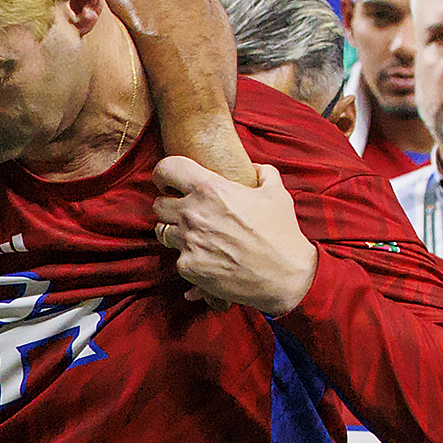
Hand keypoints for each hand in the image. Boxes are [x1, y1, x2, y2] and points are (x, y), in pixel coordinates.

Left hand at [148, 156, 315, 313]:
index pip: (167, 169)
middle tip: (184, 212)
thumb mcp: (276, 193)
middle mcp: (193, 214)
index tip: (168, 181)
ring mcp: (188, 242)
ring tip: (195, 236)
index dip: (163, 173)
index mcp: (210, 189)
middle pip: (158, 204)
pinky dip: (188, 259)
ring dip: (175, 232)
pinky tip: (206, 259)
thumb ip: (262, 173)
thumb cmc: (281, 232)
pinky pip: (177, 258)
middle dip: (169, 206)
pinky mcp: (188, 267)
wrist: (284, 275)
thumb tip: (254, 167)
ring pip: (162, 232)